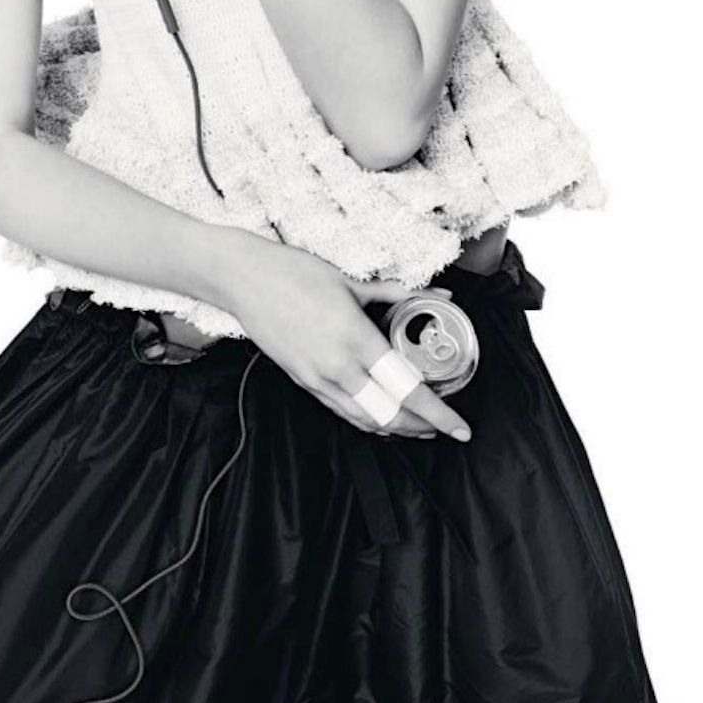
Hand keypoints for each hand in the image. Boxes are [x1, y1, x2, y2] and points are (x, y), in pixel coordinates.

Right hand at [225, 237, 472, 441]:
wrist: (243, 280)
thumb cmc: (295, 273)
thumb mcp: (351, 281)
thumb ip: (397, 295)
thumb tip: (440, 296)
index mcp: (355, 339)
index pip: (407, 389)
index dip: (437, 413)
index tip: (459, 427)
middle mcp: (337, 367)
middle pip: (389, 416)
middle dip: (421, 429)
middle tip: (445, 429)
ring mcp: (317, 379)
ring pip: (364, 420)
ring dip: (395, 429)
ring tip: (420, 427)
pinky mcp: (302, 381)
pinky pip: (342, 411)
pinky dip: (367, 420)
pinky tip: (382, 417)